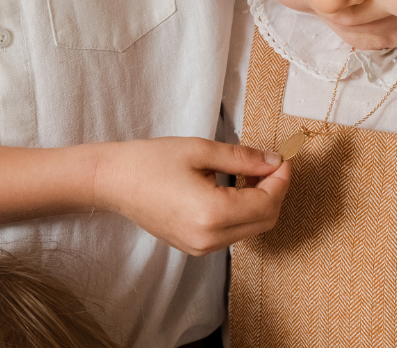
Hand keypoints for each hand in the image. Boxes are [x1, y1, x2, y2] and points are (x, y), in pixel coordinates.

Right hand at [93, 137, 290, 255]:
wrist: (113, 180)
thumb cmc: (150, 160)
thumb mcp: (199, 150)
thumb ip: (241, 157)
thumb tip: (273, 161)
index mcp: (213, 214)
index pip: (267, 202)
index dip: (281, 180)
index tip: (283, 158)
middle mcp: (210, 239)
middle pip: (264, 221)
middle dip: (274, 192)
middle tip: (269, 164)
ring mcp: (201, 247)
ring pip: (250, 229)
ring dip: (258, 202)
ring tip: (249, 172)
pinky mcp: (193, 247)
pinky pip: (231, 233)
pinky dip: (241, 212)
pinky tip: (231, 187)